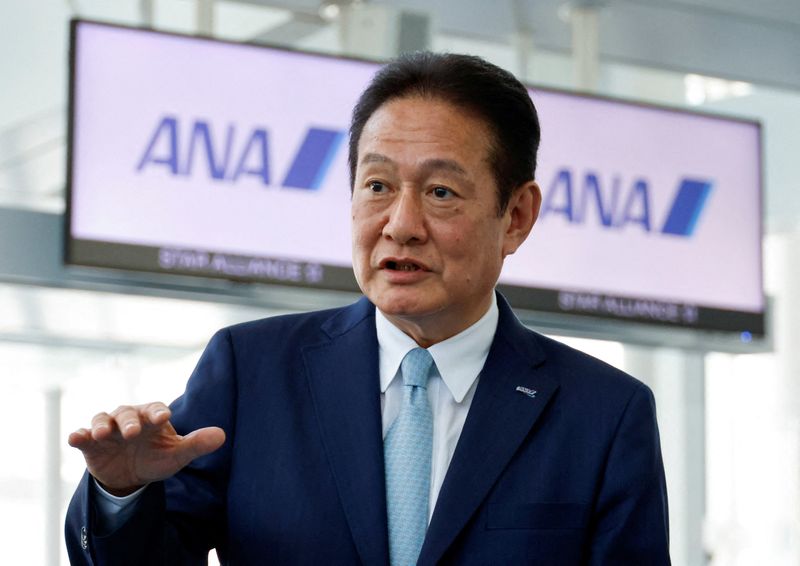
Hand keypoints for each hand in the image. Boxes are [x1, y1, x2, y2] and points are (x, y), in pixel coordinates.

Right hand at [68, 402, 225, 495]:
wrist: (129, 476)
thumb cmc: (156, 457)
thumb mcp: (177, 454)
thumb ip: (196, 444)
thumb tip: (222, 435)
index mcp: (151, 417)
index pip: (155, 409)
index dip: (158, 412)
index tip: (163, 417)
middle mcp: (129, 418)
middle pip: (127, 414)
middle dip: (129, 422)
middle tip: (133, 433)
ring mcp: (108, 430)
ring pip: (102, 419)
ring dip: (102, 424)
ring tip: (102, 434)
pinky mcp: (90, 443)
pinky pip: (82, 435)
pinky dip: (78, 435)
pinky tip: (75, 438)